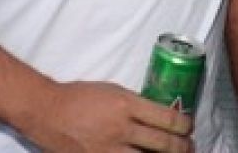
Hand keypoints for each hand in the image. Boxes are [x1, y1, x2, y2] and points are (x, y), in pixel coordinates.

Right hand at [22, 81, 192, 152]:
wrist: (48, 111)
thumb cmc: (81, 96)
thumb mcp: (113, 91)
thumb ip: (135, 104)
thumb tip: (157, 116)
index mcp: (126, 105)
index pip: (167, 118)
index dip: (184, 125)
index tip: (189, 127)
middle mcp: (122, 129)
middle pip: (163, 144)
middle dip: (183, 147)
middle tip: (189, 147)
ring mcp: (109, 149)